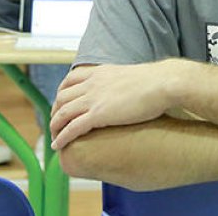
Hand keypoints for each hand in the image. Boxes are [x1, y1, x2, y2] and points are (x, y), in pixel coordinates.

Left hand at [50, 62, 180, 148]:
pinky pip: (72, 127)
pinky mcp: (98, 114)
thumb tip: (126, 89)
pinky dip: (62, 137)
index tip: (61, 104)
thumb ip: (121, 82)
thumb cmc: (156, 82)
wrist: (163, 83)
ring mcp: (93, 98)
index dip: (61, 93)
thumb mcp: (131, 76)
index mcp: (99, 72)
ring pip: (62, 113)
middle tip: (55, 124)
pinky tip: (58, 145)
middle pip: (62, 97)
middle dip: (55, 111)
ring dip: (54, 126)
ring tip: (54, 138)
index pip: (70, 80)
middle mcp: (92, 83)